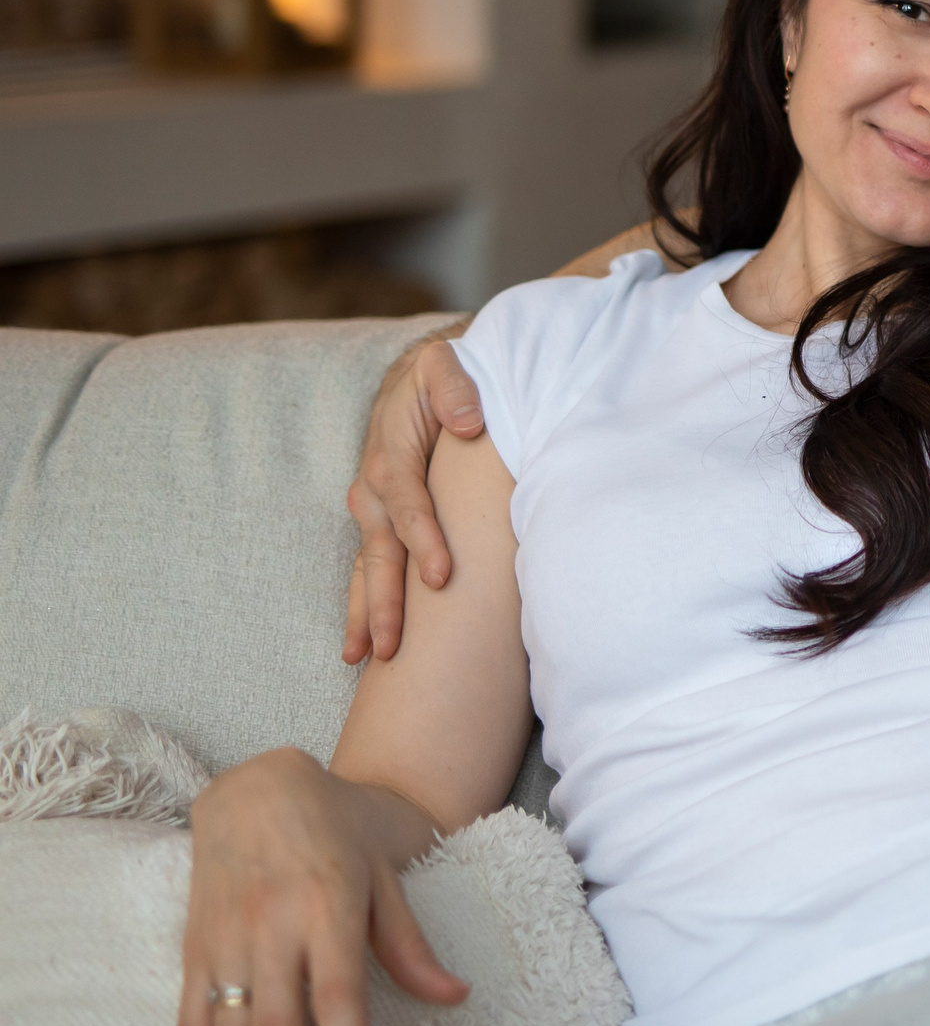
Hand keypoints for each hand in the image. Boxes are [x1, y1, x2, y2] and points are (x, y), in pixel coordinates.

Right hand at [181, 748, 465, 1025]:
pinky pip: (190, 1016)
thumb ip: (410, 946)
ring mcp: (226, 938)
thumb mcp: (383, 876)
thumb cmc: (336, 828)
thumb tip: (455, 996)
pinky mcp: (194, 949)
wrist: (257, 786)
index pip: (339, 993)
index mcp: (328, 904)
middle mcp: (272, 924)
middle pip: (279, 1022)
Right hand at [342, 336, 480, 665]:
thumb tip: (471, 424)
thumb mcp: (445, 366)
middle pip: (380, 551)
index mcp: (392, 455)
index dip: (424, 541)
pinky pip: (367, 568)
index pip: (408, 505)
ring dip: (365, 613)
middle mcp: (374, 488)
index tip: (440, 578)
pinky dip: (362, 606)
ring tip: (364, 659)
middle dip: (385, 599)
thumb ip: (455, 389)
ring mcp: (372, 510)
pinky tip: (362, 648)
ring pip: (366, 567)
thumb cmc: (438, 377)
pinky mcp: (379, 522)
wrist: (412, 381)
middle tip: (394, 645)